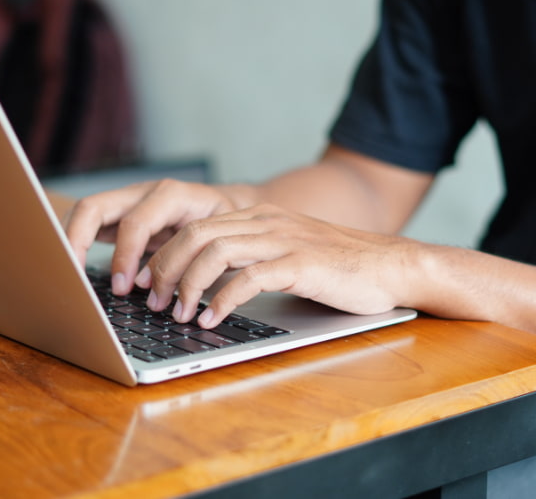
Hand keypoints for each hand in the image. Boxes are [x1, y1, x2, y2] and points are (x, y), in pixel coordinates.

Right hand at [64, 179, 254, 294]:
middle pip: (94, 207)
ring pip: (85, 212)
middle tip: (75, 279)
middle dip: (77, 242)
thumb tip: (164, 292)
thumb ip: (193, 260)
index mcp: (173, 195)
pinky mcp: (122, 215)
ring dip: (72, 243)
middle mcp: (145, 193)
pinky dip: (78, 244)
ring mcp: (130, 201)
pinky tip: (77, 270)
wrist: (233, 206)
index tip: (123, 287)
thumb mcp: (220, 239)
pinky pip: (90, 224)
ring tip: (70, 277)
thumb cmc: (229, 224)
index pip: (135, 222)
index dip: (125, 255)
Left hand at [133, 203, 418, 327]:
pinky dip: (223, 300)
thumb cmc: (337, 267)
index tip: (146, 283)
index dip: (162, 254)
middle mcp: (266, 221)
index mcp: (258, 216)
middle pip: (195, 235)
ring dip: (187, 285)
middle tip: (152, 302)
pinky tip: (213, 319)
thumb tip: (206, 286)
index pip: (194, 226)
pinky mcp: (301, 264)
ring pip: (215, 252)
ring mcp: (284, 240)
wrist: (389, 266)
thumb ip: (251, 257)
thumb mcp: (286, 252)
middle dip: (164, 270)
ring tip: (178, 314)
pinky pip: (250, 278)